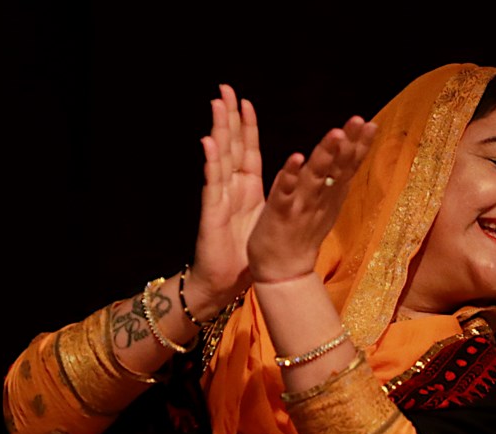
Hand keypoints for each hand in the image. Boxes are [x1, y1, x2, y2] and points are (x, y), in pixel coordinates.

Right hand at [189, 84, 264, 306]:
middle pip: (231, 146)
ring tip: (216, 106)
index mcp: (246, 189)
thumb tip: (286, 182)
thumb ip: (268, 198)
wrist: (225, 282)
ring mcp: (220, 198)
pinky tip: (209, 144)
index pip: (246, 150)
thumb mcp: (262, 219)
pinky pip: (213, 184)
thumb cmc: (244, 253)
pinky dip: (211, 163)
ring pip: (220, 158)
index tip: (245, 101)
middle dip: (228, 117)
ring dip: (219, 131)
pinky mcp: (212, 213)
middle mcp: (231, 188)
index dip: (246, 126)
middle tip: (225, 89)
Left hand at [247, 115, 376, 282]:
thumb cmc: (301, 234)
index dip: (360, 145)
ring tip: (335, 134)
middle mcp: (319, 199)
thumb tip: (351, 153)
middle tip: (360, 121)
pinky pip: (285, 193)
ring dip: (325, 156)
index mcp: (329, 195)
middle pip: (338, 169)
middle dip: (349, 144)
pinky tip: (296, 158)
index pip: (348, 166)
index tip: (370, 122)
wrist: (283, 273)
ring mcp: (300, 207)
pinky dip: (290, 176)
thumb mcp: (326, 205)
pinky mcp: (279, 215)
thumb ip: (336, 180)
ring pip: (315, 177)